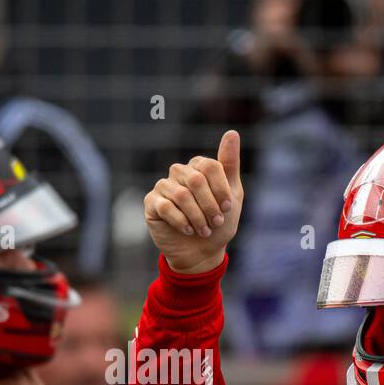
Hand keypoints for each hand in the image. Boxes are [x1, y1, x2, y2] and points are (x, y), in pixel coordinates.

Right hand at [144, 129, 243, 273]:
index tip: (227, 208)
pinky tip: (188, 230)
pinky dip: (181, 221)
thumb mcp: (232, 195)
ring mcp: (164, 186)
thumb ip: (229, 164)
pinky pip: (166, 207)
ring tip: (204, 230)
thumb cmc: (218, 224)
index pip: (210, 166)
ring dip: (197, 217)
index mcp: (198, 166)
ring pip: (181, 195)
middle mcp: (179, 172)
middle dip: (210, 205)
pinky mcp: (152, 203)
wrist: (201, 252)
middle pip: (196, 180)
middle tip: (216, 223)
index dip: (221, 189)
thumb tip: (232, 132)